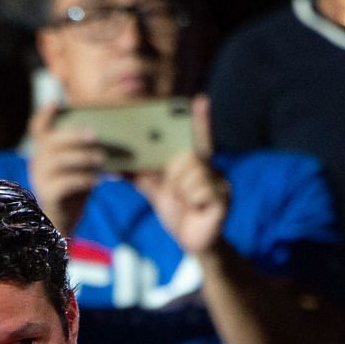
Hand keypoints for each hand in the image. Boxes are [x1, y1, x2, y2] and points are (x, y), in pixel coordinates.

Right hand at [27, 102, 105, 235]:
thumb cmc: (74, 189)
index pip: (37, 128)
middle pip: (50, 141)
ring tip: (103, 158)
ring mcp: (40, 179)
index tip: (55, 103)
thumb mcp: (77, 166)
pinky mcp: (47, 195)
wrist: (63, 222)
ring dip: (83, 157)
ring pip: (58, 161)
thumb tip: (108, 136)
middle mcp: (37, 162)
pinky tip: (97, 180)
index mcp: (43, 151)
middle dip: (73, 135)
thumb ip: (83, 150)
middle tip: (96, 136)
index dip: (44, 115)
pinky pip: (65, 184)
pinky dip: (83, 179)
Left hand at [142, 96, 228, 255]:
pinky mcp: (223, 198)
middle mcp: (211, 169)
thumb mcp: (157, 193)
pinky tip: (196, 209)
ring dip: (182, 191)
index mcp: (195, 164)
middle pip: (187, 157)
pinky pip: (200, 190)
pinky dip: (191, 201)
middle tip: (175, 191)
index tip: (200, 100)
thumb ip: (144, 176)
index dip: (201, 119)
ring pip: (192, 173)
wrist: (193, 243)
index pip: (198, 138)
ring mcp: (220, 183)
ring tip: (186, 203)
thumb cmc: (178, 213)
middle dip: (174, 176)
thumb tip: (121, 167)